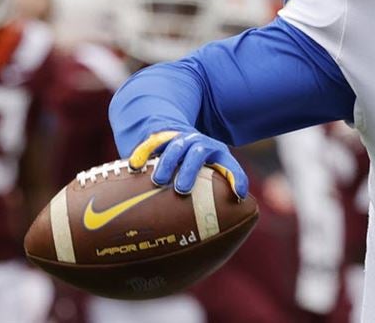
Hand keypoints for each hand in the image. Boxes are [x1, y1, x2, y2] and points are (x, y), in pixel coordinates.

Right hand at [128, 130, 248, 199]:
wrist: (179, 134)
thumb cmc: (197, 168)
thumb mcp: (210, 176)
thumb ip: (214, 199)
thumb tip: (218, 240)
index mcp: (218, 155)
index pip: (230, 165)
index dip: (237, 178)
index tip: (239, 195)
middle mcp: (200, 144)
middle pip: (198, 152)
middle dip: (191, 170)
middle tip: (182, 190)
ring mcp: (181, 139)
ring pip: (175, 145)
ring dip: (168, 163)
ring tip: (158, 181)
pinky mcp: (161, 137)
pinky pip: (152, 143)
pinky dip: (143, 153)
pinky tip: (135, 167)